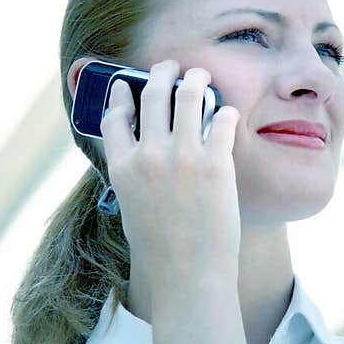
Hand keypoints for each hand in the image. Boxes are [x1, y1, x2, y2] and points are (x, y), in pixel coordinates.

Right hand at [99, 59, 241, 288]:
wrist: (187, 276)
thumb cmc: (160, 249)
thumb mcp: (132, 206)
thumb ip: (133, 173)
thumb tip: (141, 146)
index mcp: (122, 168)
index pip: (115, 116)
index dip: (122, 94)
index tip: (127, 83)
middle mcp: (149, 156)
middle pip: (152, 94)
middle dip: (162, 73)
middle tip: (172, 67)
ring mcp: (183, 157)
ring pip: (189, 95)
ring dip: (196, 80)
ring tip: (202, 77)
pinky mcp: (216, 164)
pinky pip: (223, 119)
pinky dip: (226, 112)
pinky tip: (228, 114)